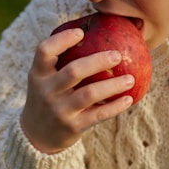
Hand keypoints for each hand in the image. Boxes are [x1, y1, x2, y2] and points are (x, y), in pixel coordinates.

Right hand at [20, 28, 134, 152]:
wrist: (37, 135)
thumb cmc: (51, 95)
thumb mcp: (46, 78)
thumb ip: (63, 60)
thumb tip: (97, 33)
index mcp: (38, 74)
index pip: (44, 51)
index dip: (62, 39)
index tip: (81, 33)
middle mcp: (47, 91)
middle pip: (73, 71)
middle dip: (98, 61)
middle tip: (118, 55)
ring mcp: (59, 110)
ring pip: (89, 94)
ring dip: (113, 85)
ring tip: (131, 78)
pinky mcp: (72, 127)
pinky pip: (98, 115)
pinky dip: (115, 107)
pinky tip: (129, 99)